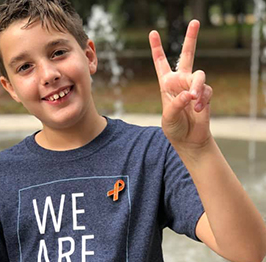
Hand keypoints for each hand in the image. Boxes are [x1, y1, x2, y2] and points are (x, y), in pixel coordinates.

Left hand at [149, 20, 212, 149]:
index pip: (161, 63)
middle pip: (187, 56)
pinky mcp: (205, 95)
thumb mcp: (168, 117)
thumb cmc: (174, 128)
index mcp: (166, 84)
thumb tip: (189, 93)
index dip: (157, 48)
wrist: (188, 140)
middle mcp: (181, 82)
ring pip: (199, 76)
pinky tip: (198, 109)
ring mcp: (194, 87)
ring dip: (197, 87)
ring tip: (194, 100)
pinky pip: (206, 90)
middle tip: (195, 22)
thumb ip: (176, 104)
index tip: (153, 33)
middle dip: (191, 39)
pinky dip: (202, 100)